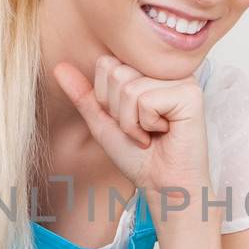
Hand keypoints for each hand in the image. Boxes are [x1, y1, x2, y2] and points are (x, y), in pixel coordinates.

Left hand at [52, 55, 211, 198]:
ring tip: (151, 134)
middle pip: (117, 73)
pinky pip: (146, 100)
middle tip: (142, 129)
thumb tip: (59, 66)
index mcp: (148, 69)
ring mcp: (182, 79)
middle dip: (119, 111)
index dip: (107, 99)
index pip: (106, 63)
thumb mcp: (103, 122)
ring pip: (129, 88)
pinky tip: (164, 133)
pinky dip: (146, 124)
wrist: (162, 185)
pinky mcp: (190, 94)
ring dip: (132, 122)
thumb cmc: (139, 157)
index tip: (129, 119)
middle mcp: (166, 69)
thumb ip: (83, 95)